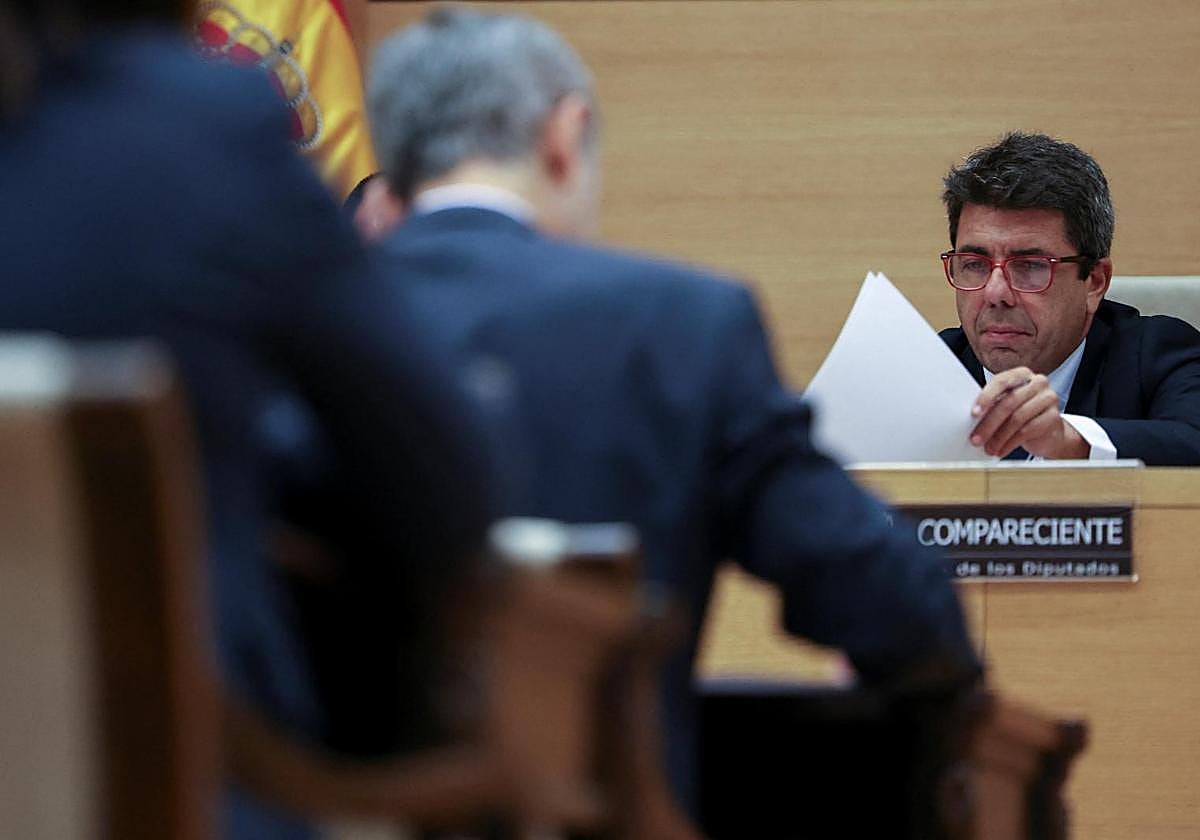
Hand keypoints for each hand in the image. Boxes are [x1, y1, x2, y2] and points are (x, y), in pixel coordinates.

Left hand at [969, 367, 1088, 458]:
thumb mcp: (1006, 405)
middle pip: (1009, 402)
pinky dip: (1010, 443)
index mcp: (1021, 374)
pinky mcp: (1054, 417)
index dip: (986, 397)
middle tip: (976, 439)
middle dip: (989, 423)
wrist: (1050, 431)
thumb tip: (972, 419)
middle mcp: (1037, 382)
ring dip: (998, 437)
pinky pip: (1027, 431)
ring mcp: (1048, 398)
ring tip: (988, 448)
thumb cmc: (1022, 414)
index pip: (1001, 381)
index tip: (974, 413)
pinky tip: (1001, 450)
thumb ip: (992, 406)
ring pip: (1017, 418)